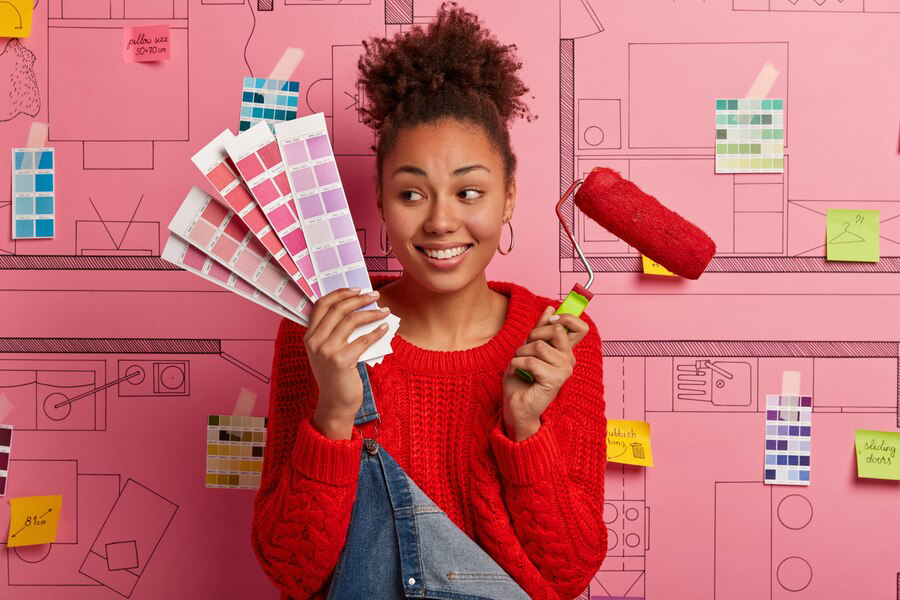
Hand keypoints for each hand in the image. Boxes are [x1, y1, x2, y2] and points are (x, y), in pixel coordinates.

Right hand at [304, 288, 390, 430]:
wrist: (335, 404)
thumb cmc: (336, 376)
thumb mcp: (329, 352)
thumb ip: (336, 333)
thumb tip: (361, 311)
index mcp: (309, 336)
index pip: (321, 305)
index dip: (339, 293)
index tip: (356, 289)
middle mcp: (314, 341)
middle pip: (337, 309)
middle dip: (358, 299)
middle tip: (374, 295)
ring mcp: (326, 351)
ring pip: (351, 321)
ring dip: (370, 313)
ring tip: (384, 311)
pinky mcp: (341, 361)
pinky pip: (363, 339)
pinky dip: (376, 331)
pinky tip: (384, 328)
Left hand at [501, 306, 589, 439]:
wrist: (516, 406)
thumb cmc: (521, 379)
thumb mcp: (528, 348)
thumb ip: (540, 330)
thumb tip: (551, 308)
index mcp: (565, 352)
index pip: (580, 327)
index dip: (566, 318)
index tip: (550, 320)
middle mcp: (569, 360)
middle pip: (556, 329)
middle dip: (533, 335)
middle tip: (525, 350)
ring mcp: (564, 370)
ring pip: (539, 346)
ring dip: (521, 353)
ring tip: (519, 364)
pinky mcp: (555, 380)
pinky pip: (531, 361)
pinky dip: (517, 364)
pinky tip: (518, 373)